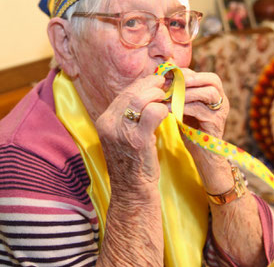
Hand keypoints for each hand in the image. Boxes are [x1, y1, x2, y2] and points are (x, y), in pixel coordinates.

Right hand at [94, 74, 168, 198]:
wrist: (132, 192)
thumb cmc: (133, 163)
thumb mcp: (124, 136)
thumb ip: (130, 116)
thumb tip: (147, 94)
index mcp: (104, 121)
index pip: (124, 94)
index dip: (142, 84)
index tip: (155, 81)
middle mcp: (109, 124)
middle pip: (131, 93)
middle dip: (151, 85)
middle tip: (165, 83)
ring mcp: (121, 132)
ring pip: (141, 99)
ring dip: (157, 94)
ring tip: (168, 96)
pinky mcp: (137, 141)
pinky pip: (154, 113)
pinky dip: (164, 109)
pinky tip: (169, 113)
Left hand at [177, 68, 233, 193]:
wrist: (201, 155)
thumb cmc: (191, 129)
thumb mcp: (186, 106)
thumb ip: (181, 92)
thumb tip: (165, 74)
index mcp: (217, 94)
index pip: (206, 75)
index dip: (187, 73)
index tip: (168, 76)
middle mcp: (223, 101)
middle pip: (213, 80)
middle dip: (190, 79)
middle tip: (170, 83)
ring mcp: (221, 112)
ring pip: (208, 93)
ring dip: (185, 92)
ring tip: (168, 96)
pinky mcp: (216, 124)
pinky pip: (199, 109)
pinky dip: (181, 107)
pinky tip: (168, 109)